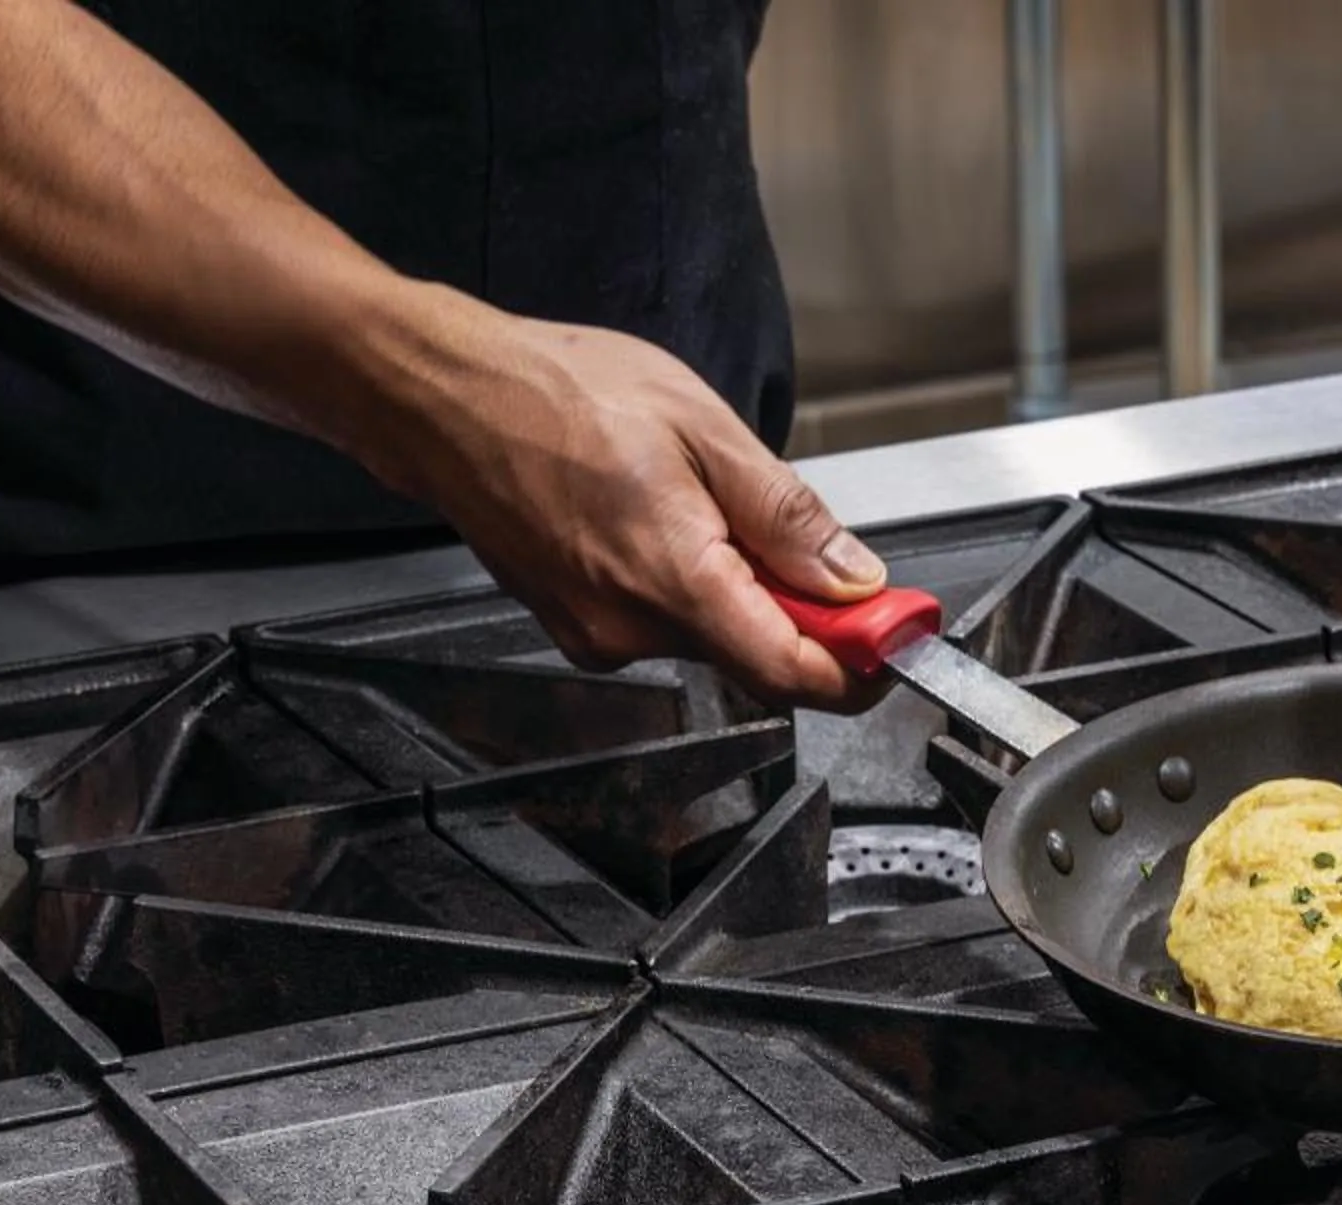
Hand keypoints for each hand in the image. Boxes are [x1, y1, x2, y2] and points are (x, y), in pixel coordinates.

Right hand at [352, 288, 889, 709]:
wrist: (444, 398)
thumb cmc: (554, 394)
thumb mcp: (702, 428)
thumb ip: (786, 517)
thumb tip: (852, 579)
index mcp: (674, 581)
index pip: (794, 674)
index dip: (860, 665)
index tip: (898, 640)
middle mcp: (630, 628)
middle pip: (758, 657)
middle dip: (806, 616)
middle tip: (826, 556)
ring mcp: (597, 635)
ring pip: (711, 637)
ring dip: (743, 592)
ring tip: (708, 500)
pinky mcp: (576, 625)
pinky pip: (662, 623)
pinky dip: (692, 585)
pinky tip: (666, 518)